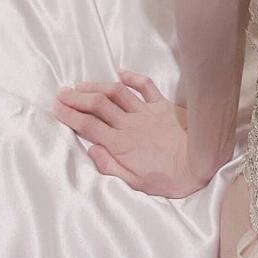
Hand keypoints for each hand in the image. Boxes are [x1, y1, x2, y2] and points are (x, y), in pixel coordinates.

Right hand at [52, 68, 206, 198]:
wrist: (201, 161)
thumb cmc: (169, 178)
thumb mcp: (136, 184)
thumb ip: (111, 167)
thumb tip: (91, 150)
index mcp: (120, 145)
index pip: (88, 126)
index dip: (69, 116)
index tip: (56, 108)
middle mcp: (130, 125)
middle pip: (97, 105)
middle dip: (77, 97)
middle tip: (61, 92)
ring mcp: (146, 112)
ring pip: (116, 92)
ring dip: (97, 86)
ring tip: (81, 84)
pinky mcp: (162, 105)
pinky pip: (145, 86)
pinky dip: (132, 77)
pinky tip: (121, 73)